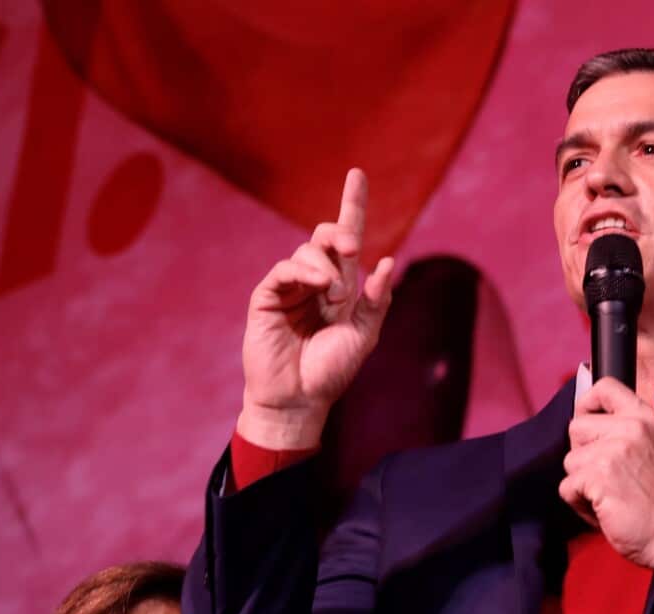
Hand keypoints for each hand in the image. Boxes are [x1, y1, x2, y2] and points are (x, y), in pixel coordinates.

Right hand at [237, 168, 396, 448]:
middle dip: (341, 233)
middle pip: (325, 236)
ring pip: (307, 252)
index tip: (357, 174)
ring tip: (332, 295)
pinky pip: (284, 270)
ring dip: (325, 267)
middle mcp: (316, 281)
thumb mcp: (365, 335)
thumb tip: (386, 261)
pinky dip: (303, 271)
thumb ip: (377, 301)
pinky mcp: (268, 297)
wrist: (300, 400)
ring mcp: (290, 287)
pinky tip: (317, 285)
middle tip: (350, 250)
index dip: (352, 205)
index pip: (348, 238)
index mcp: (342, 286)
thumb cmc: (332, 371)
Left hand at [559, 378, 653, 579]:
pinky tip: (603, 510)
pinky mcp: (598, 476)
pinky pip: (567, 487)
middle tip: (605, 476)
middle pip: (576, 427)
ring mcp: (613, 451)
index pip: (605, 386)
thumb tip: (590, 421)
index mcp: (646, 418)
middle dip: (582, 454)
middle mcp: (631, 428)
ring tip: (608, 496)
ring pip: (569, 460)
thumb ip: (628, 431)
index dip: (587, 404)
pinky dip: (579, 504)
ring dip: (581, 484)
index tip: (588, 424)